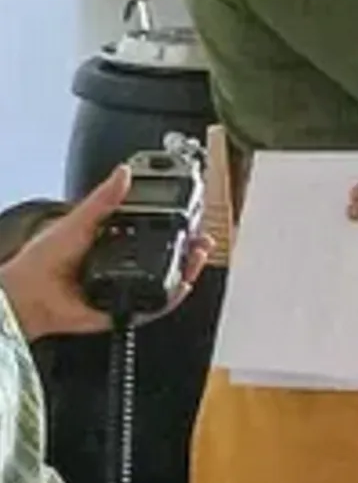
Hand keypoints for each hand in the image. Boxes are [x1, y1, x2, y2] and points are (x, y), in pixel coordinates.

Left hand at [0, 166, 212, 341]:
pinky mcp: (127, 309)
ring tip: (197, 254)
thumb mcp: (79, 220)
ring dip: (188, 268)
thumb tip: (123, 173)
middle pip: (169, 255)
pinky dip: (173, 297)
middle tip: (202, 235)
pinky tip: (182, 283)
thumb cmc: (42, 261)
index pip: (154, 229)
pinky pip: (157, 305)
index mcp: (115, 240)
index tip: (191, 212)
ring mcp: (128, 286)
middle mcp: (125, 263)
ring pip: (168, 279)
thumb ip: (104, 199)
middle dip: (191, 246)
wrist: (29, 295)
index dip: (176, 223)